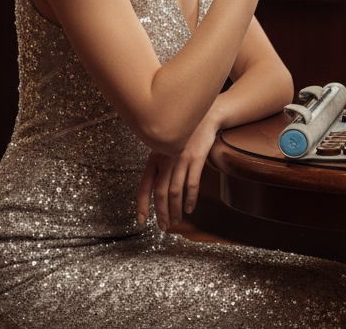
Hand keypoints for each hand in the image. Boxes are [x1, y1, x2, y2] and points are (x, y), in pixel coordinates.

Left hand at [135, 114, 218, 230]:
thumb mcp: (166, 147)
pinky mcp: (196, 159)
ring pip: (175, 191)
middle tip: (164, 227)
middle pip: (160, 193)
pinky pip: (191, 184)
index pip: (145, 186)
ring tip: (176, 221)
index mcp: (154, 158)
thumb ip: (160, 165)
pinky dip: (190, 199)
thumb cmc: (184, 136)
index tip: (142, 220)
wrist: (204, 118)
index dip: (142, 205)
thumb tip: (156, 188)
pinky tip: (189, 209)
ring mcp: (181, 160)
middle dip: (161, 213)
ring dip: (175, 210)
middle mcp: (165, 160)